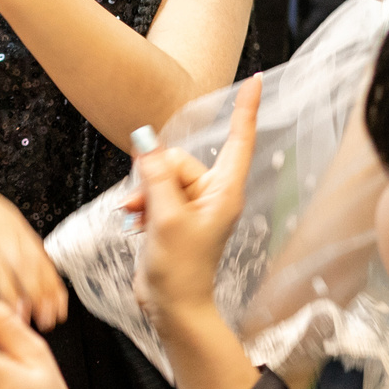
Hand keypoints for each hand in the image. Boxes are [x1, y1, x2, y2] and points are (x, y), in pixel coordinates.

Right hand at [0, 170, 67, 328]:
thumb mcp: (15, 229)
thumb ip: (31, 258)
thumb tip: (52, 292)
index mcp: (19, 232)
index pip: (41, 262)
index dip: (51, 289)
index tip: (58, 312)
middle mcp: (1, 237)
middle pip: (23, 267)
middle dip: (35, 296)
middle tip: (43, 320)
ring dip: (10, 297)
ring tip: (19, 318)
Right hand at [129, 76, 258, 323]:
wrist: (173, 307)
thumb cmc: (180, 270)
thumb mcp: (165, 218)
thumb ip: (155, 177)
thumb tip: (146, 143)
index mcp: (224, 192)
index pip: (238, 141)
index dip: (245, 110)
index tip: (253, 81)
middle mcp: (212, 195)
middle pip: (179, 161)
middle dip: (153, 176)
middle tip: (143, 204)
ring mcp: (193, 207)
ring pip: (161, 177)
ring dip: (144, 193)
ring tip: (136, 217)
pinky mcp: (175, 218)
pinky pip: (155, 194)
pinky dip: (142, 204)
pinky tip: (135, 221)